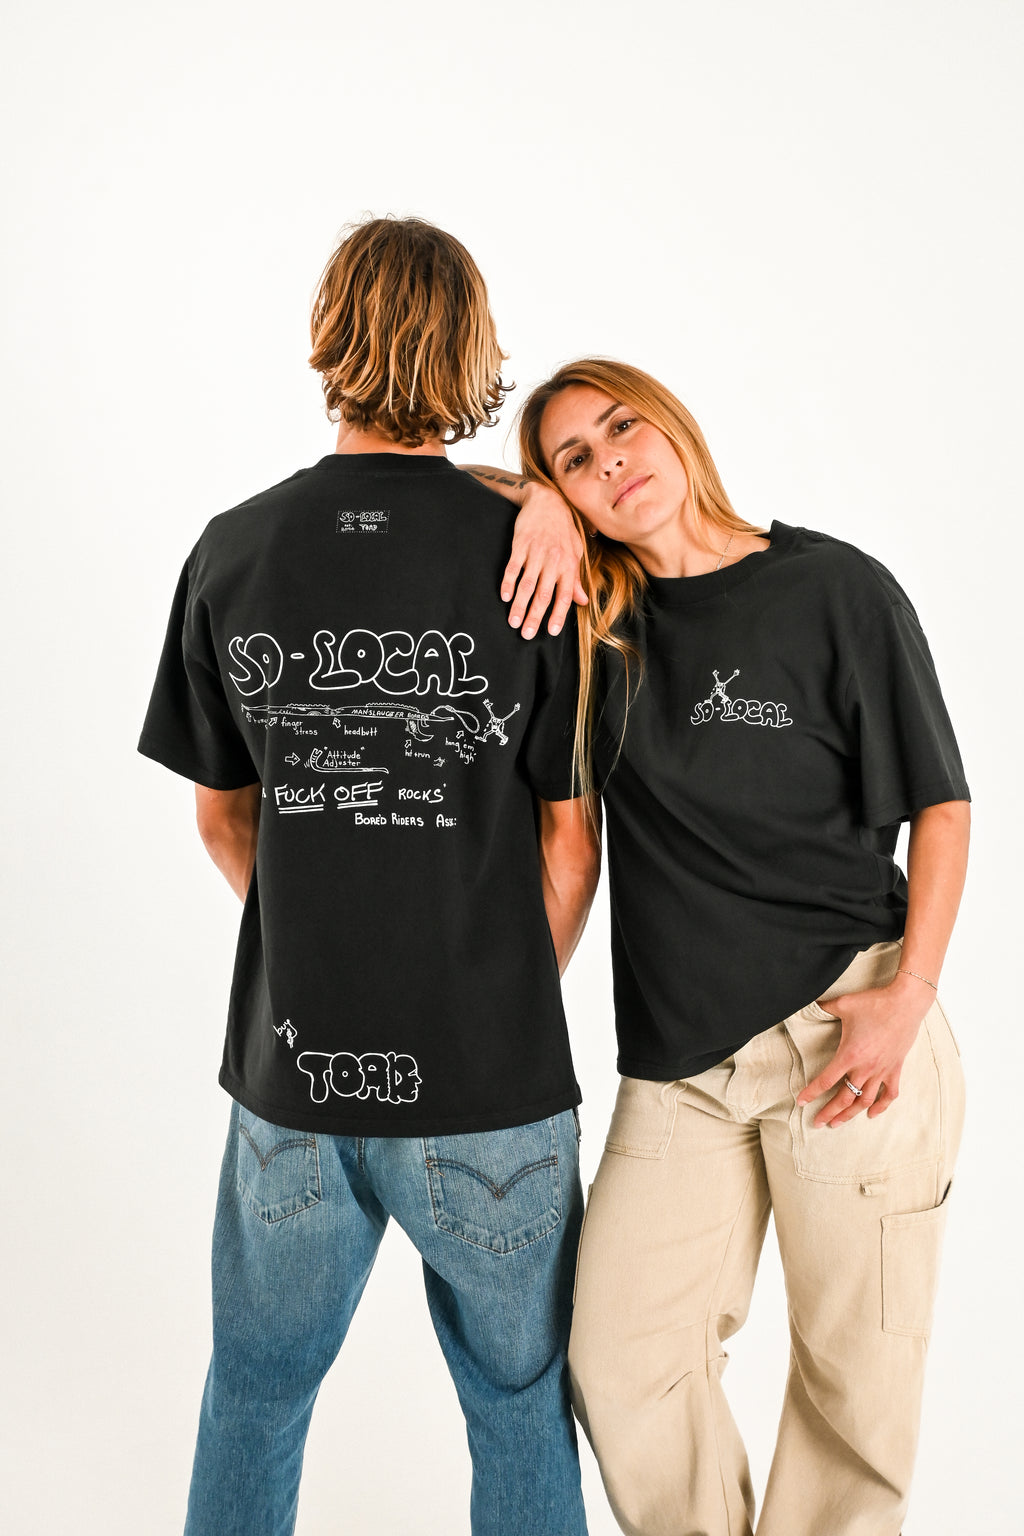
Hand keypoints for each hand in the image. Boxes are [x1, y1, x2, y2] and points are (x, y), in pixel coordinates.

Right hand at [502, 483, 586, 638]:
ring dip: (519, 605)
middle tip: (527, 635)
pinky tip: (504, 597)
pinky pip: (513, 567)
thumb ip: (576, 578)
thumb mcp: (575, 552)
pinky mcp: (520, 544)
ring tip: (513, 622)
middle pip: (543, 594)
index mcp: (568, 564)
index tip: (551, 632)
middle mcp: (553, 560)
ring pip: (526, 584)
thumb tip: (583, 601)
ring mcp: (535, 552)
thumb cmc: (563, 529)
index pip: (564, 595)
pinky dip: (508, 583)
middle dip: (535, 616)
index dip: (558, 614)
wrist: (547, 501)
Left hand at [796, 973, 934, 1127]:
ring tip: (837, 1123)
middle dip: (829, 1112)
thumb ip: (823, 1007)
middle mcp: (865, 1068)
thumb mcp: (843, 1004)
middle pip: (844, 1098)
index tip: (801, 1102)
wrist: (905, 1002)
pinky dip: (881, 1107)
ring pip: (865, 1102)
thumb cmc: (874, 1003)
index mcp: (849, 1055)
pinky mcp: (896, 1069)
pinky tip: (871, 1114)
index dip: (811, 1093)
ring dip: (850, 1115)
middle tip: (817, 1122)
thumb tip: (809, 1002)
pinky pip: (890, 1094)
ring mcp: (882, 1070)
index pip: (826, 1081)